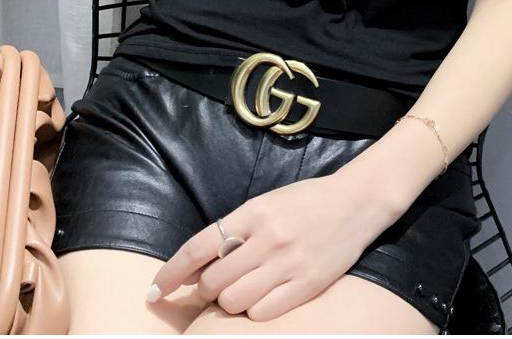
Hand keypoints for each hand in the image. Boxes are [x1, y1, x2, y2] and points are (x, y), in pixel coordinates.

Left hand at [146, 171, 400, 320]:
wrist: (356, 201)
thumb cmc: (307, 201)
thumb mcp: (267, 203)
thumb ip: (236, 229)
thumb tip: (199, 262)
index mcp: (254, 212)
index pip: (199, 247)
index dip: (172, 272)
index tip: (155, 291)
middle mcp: (267, 238)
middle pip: (213, 280)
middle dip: (206, 288)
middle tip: (216, 283)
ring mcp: (288, 263)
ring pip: (234, 301)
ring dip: (229, 300)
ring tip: (243, 288)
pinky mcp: (307, 284)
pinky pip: (263, 312)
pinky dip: (255, 310)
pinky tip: (263, 296)